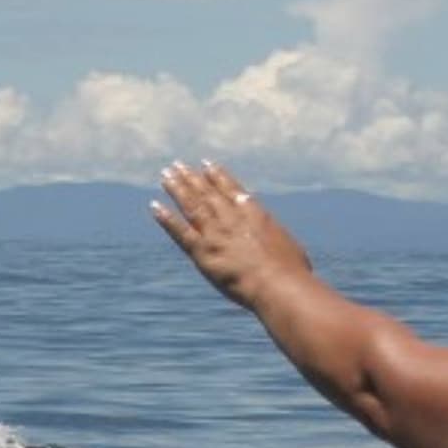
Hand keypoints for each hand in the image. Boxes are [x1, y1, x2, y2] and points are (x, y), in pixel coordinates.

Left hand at [149, 160, 314, 307]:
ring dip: (177, 189)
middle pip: (207, 193)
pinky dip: (166, 219)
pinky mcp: (202, 252)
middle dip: (191, 178)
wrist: (277, 283)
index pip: (231, 189)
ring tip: (165, 176)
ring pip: (191, 206)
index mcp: (254, 213)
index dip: (217, 176)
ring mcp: (215, 234)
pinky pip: (179, 232)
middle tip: (177, 165)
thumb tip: (273, 241)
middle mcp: (231, 218)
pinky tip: (155, 206)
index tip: (206, 164)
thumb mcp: (287, 245)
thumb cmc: (291, 270)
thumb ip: (273, 238)